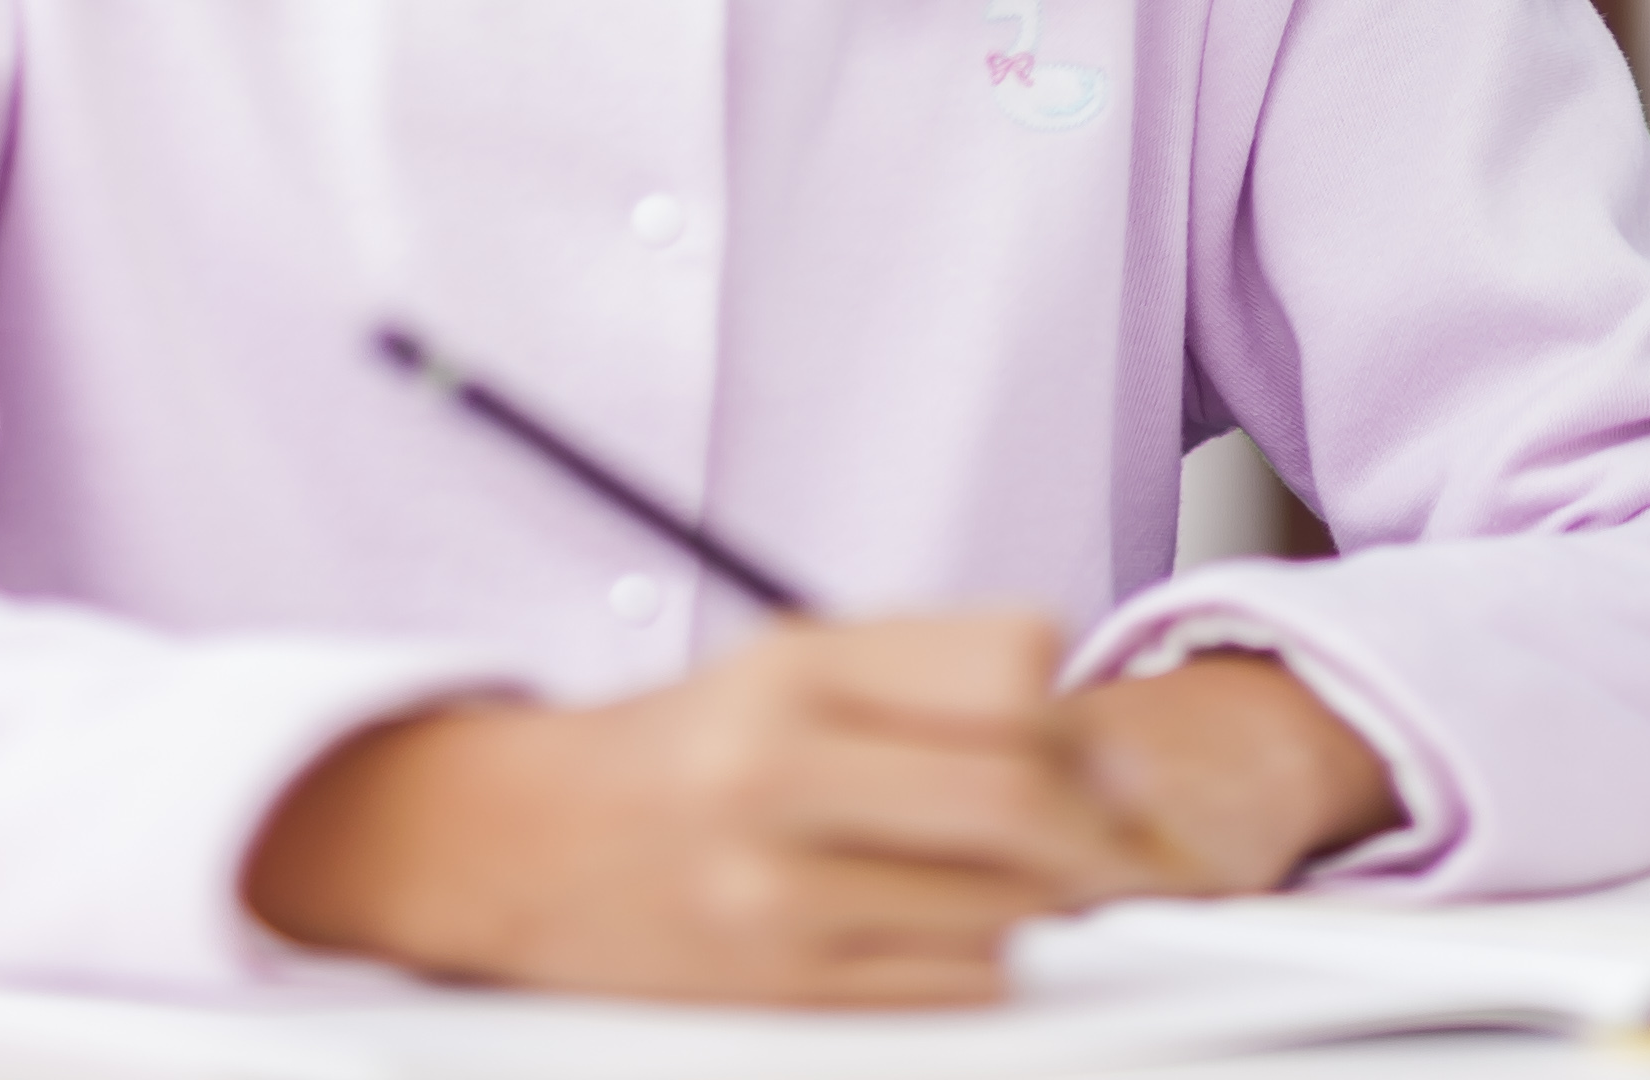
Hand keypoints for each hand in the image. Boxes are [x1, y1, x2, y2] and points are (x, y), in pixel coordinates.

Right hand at [242, 614, 1376, 1001]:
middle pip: (1017, 793)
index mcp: (799, 666)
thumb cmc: (686, 750)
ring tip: (1028, 879)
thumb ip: (945, 684)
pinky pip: (946, 985)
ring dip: (1047, 900)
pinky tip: (954, 930)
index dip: (1082, 711)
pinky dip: (983, 961)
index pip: (1011, 664)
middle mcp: (779, 771)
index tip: (1106, 744)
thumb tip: (1100, 747)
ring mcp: (771, 889)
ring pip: (997, 901)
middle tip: (1131, 838)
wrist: (518, 847)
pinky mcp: (772, 986)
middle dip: (1104, 825)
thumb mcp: (800, 666)